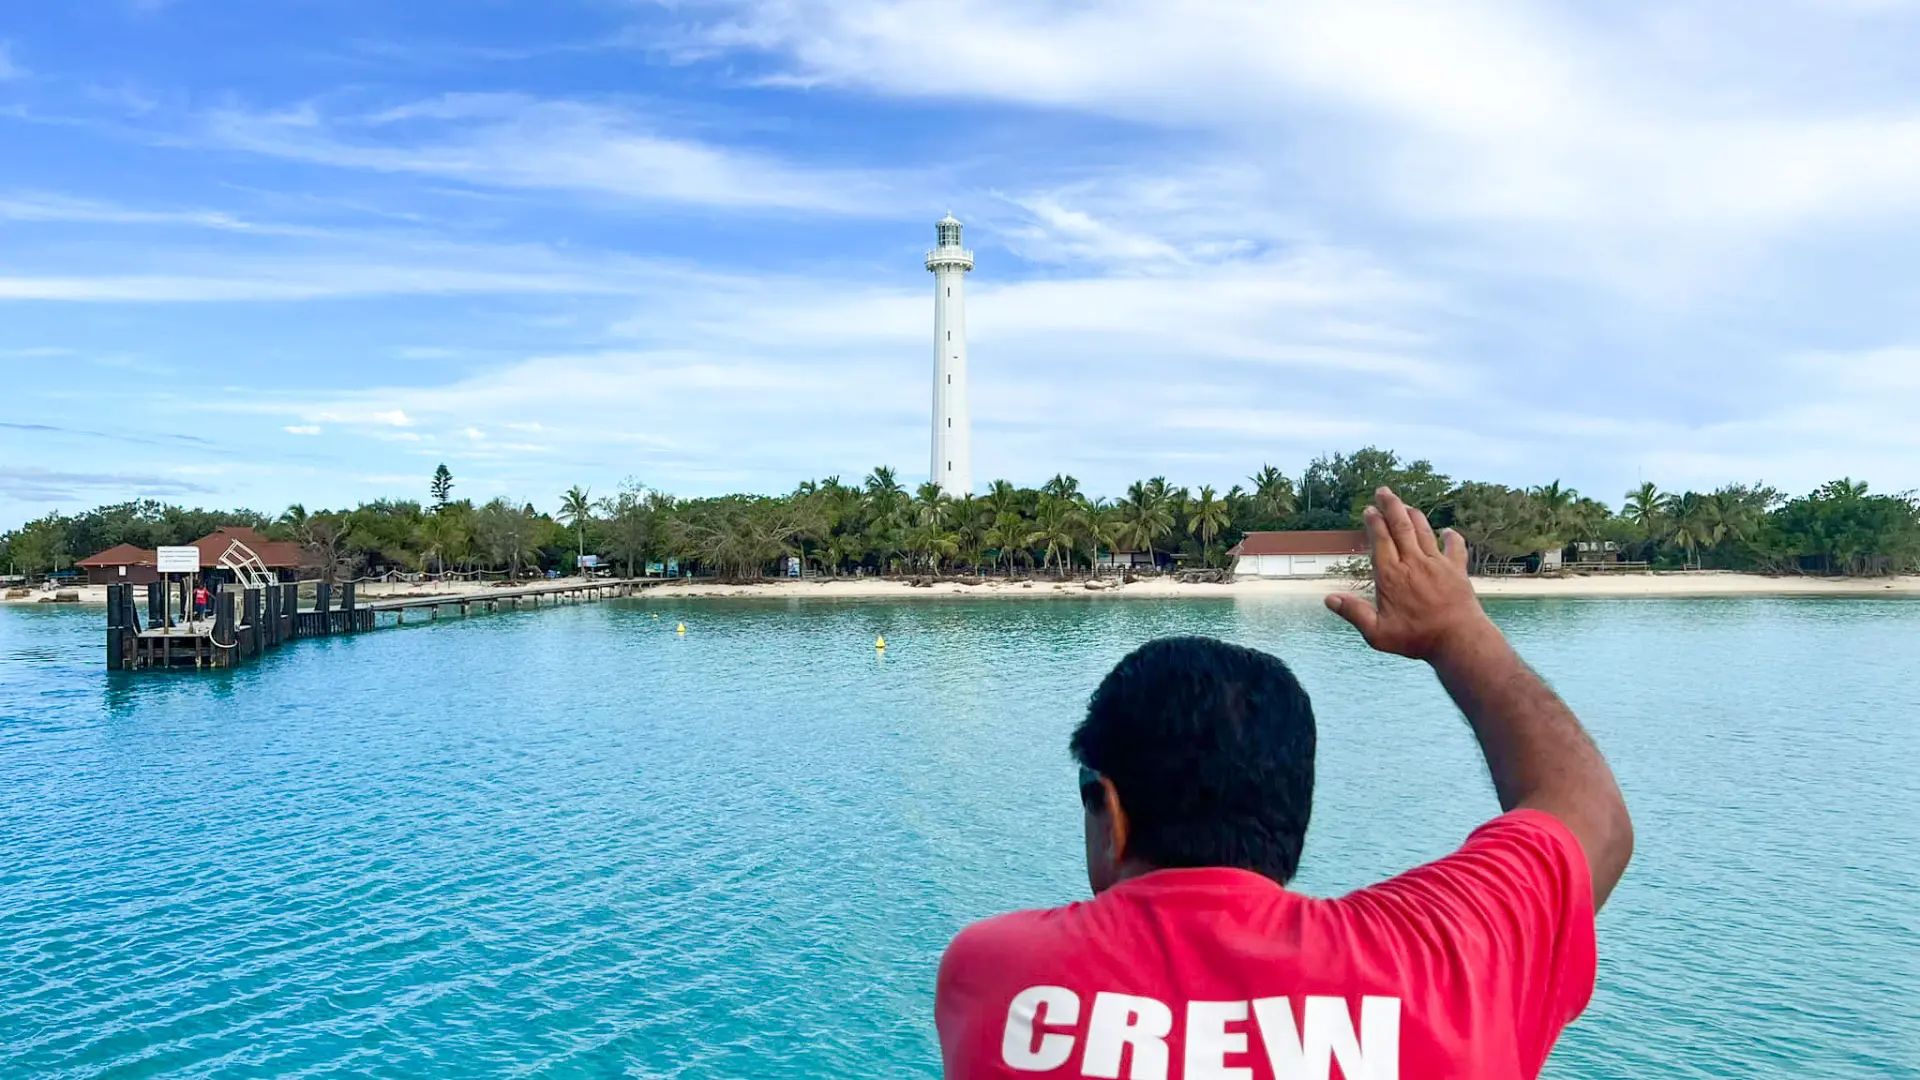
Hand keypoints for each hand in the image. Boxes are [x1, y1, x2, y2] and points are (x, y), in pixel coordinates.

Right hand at [1325, 487, 1493, 660]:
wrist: (1458, 640)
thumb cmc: (1417, 639)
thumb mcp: (1377, 634)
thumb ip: (1354, 613)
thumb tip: (1328, 599)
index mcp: (1391, 576)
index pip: (1381, 540)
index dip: (1374, 522)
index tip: (1369, 510)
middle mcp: (1413, 563)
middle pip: (1400, 527)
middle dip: (1391, 506)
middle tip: (1384, 491)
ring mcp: (1437, 564)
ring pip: (1423, 531)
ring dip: (1414, 514)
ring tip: (1406, 504)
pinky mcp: (1456, 570)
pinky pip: (1454, 546)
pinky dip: (1450, 537)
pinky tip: (1446, 531)